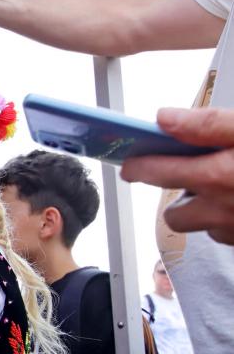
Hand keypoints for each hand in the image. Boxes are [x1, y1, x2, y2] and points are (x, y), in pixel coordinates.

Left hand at [121, 107, 233, 244]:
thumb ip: (208, 124)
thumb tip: (164, 118)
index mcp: (217, 176)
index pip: (159, 174)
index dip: (140, 167)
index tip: (130, 164)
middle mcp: (221, 210)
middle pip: (174, 215)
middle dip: (177, 197)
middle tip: (193, 174)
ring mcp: (233, 230)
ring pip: (200, 226)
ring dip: (203, 210)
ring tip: (224, 185)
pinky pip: (223, 234)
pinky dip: (225, 219)